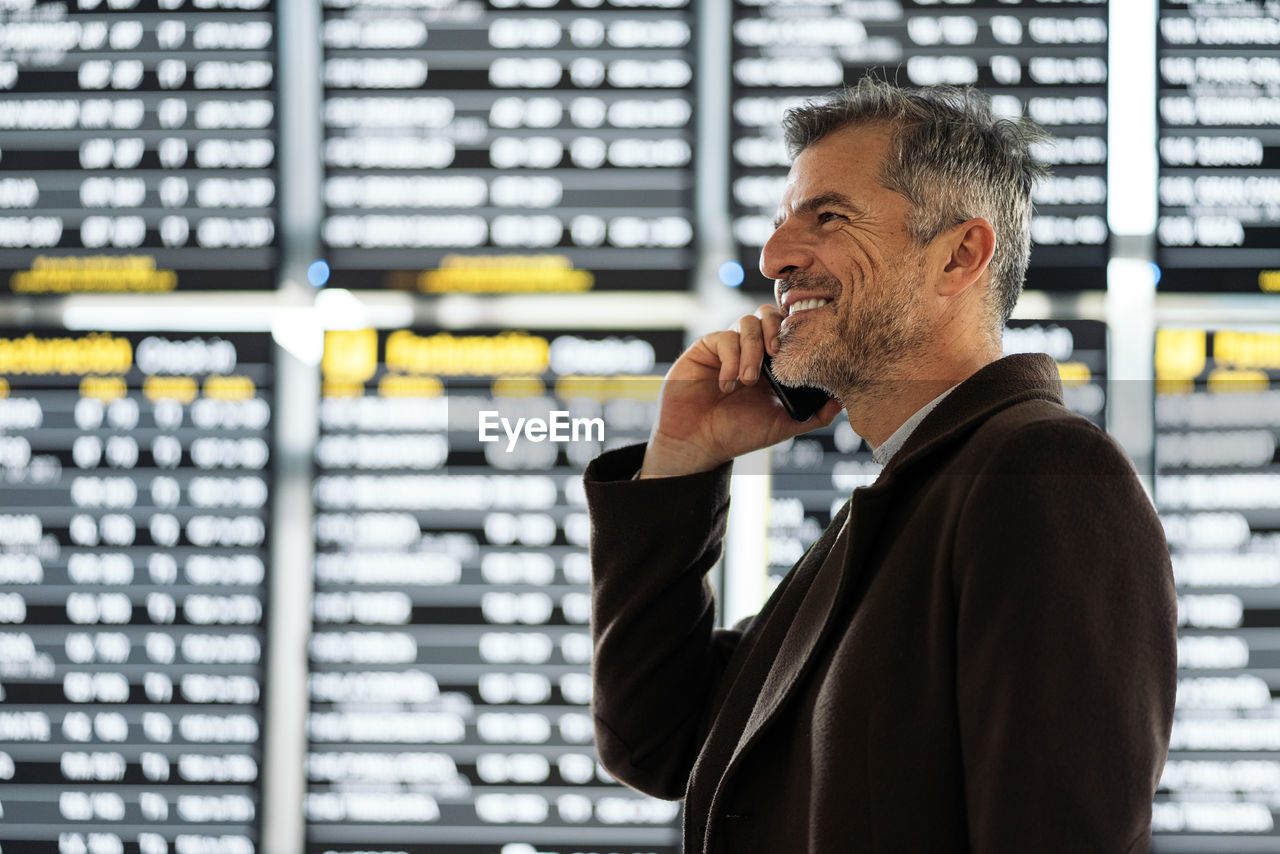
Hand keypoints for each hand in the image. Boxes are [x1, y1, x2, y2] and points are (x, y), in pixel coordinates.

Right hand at [639, 304, 842, 476]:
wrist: (699, 444)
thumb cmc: (739, 434)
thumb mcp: (783, 425)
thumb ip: (814, 413)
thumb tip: (843, 399)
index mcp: (772, 362)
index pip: (789, 329)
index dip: (797, 330)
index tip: (802, 348)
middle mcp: (751, 349)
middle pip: (768, 313)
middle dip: (776, 329)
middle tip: (777, 354)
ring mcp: (728, 347)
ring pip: (746, 322)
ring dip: (752, 350)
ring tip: (749, 381)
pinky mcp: (706, 348)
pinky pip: (723, 338)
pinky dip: (730, 360)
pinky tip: (728, 385)